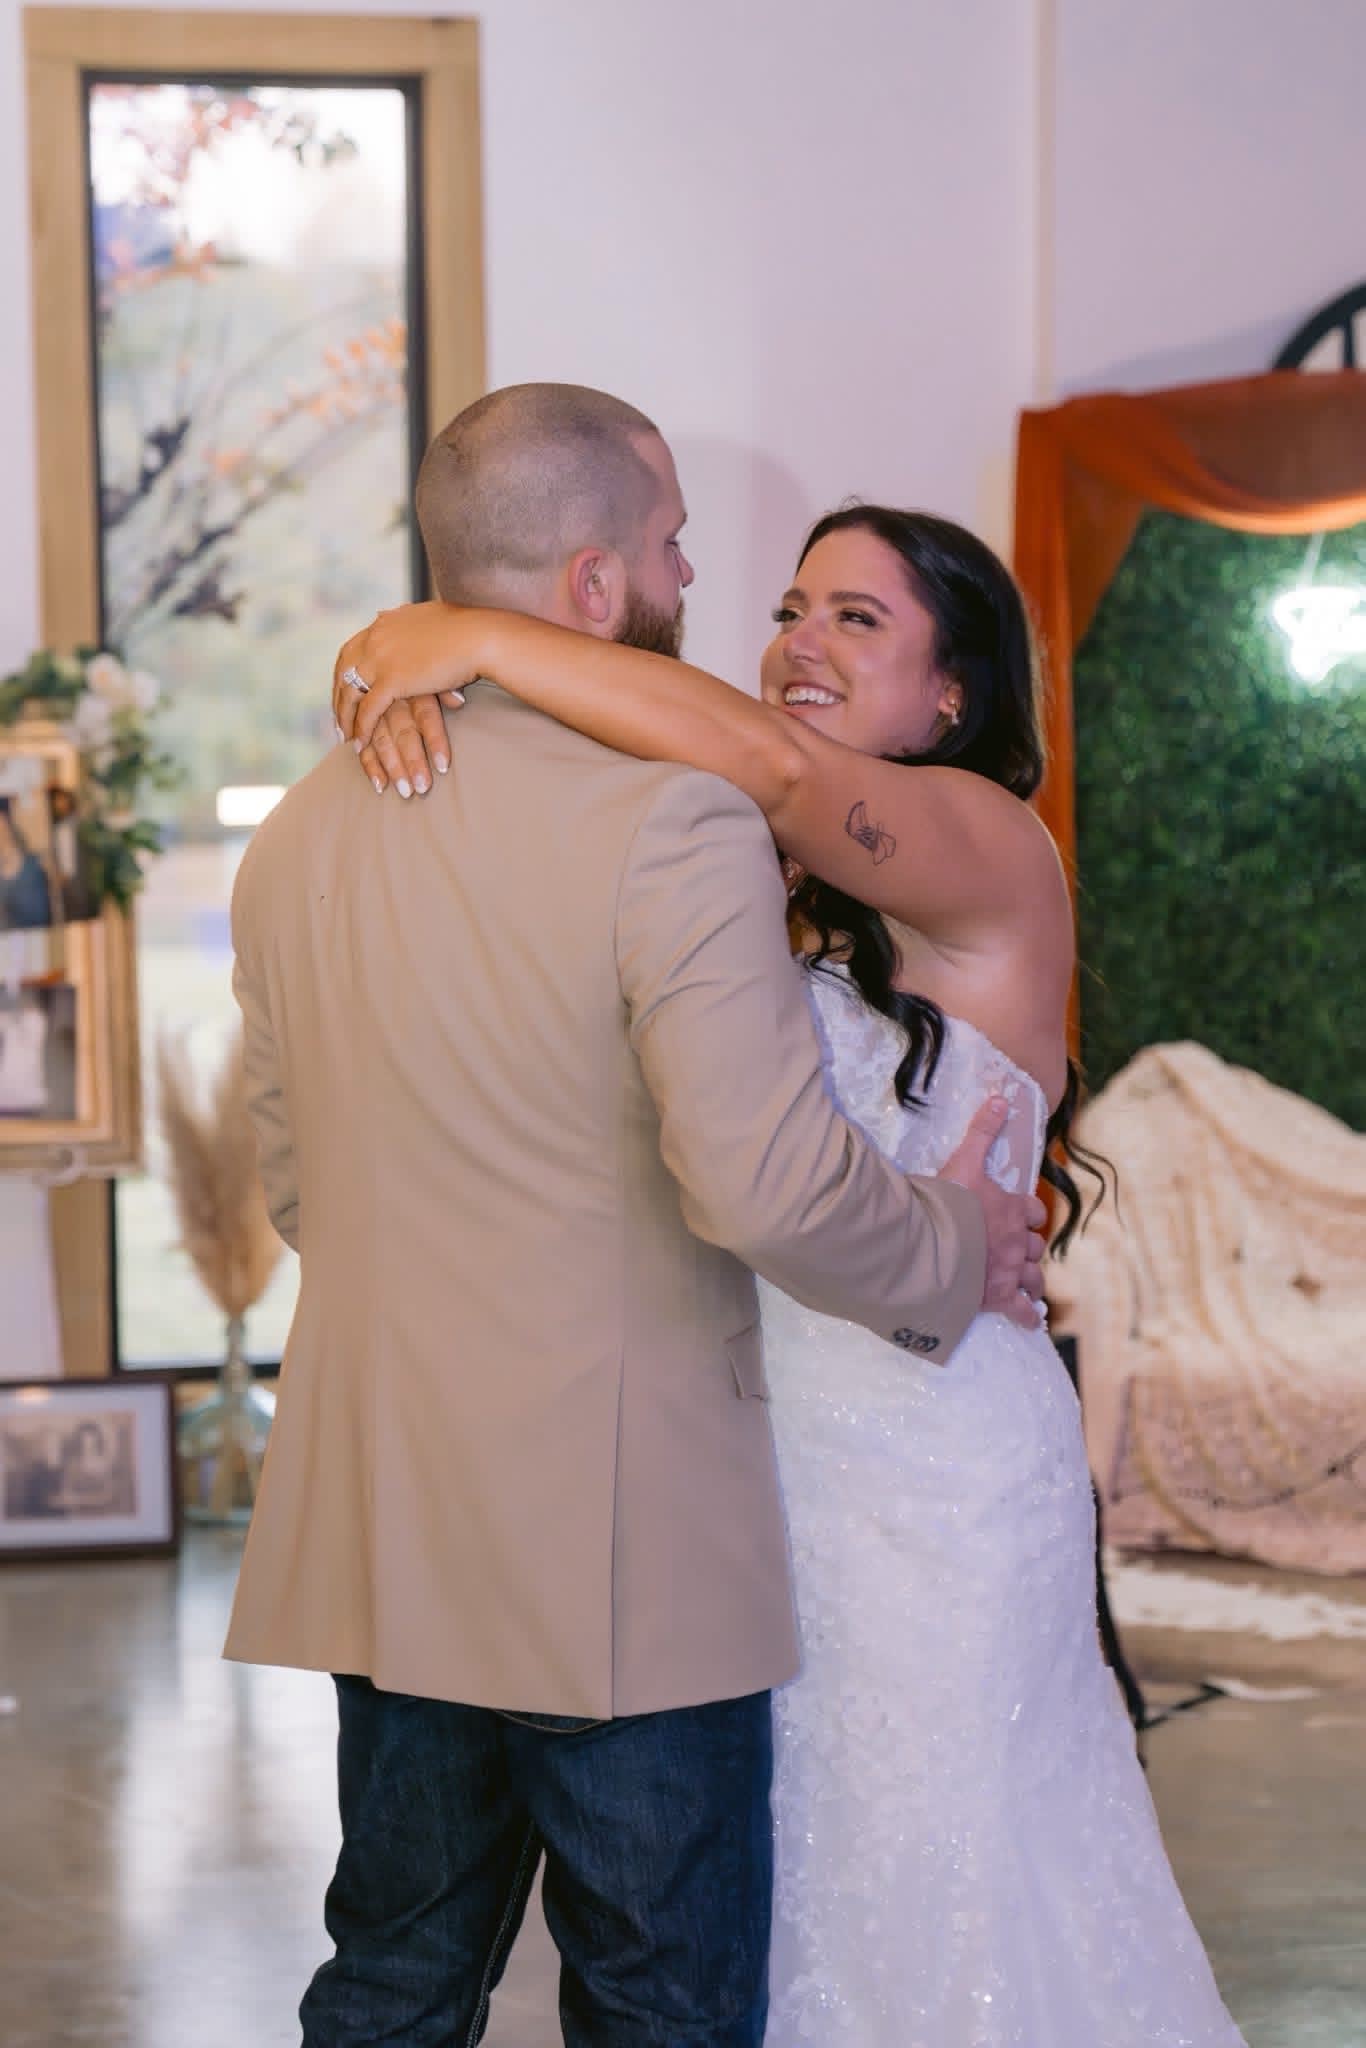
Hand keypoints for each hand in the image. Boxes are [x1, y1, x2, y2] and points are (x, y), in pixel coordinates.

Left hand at [333, 601, 479, 794]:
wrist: (479, 635)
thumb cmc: (466, 629)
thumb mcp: (428, 619)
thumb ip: (408, 625)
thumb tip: (397, 617)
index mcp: (384, 624)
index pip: (352, 650)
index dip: (346, 673)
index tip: (344, 691)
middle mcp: (375, 638)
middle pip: (343, 671)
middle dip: (339, 697)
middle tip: (339, 719)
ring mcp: (380, 659)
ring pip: (350, 692)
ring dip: (345, 717)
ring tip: (345, 737)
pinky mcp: (391, 680)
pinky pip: (368, 710)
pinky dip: (362, 728)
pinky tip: (360, 743)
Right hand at [940, 1097, 1047, 1329]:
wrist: (932, 1245)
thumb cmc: (946, 1201)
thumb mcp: (965, 1158)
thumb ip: (982, 1129)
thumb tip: (1001, 1097)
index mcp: (1012, 1209)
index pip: (1033, 1212)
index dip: (1029, 1214)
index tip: (1024, 1216)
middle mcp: (1017, 1242)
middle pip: (1035, 1247)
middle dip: (1029, 1248)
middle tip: (1017, 1250)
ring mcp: (1009, 1271)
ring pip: (1033, 1277)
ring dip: (1032, 1278)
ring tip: (1027, 1282)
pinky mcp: (997, 1298)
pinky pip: (1021, 1311)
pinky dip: (1028, 1315)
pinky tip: (1031, 1320)